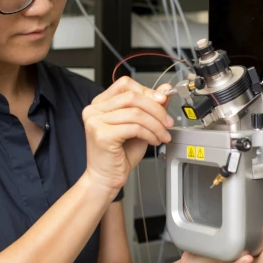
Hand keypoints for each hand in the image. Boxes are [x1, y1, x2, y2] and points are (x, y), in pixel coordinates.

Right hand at [82, 77, 173, 191]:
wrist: (106, 178)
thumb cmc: (120, 154)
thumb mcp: (140, 125)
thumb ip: (150, 106)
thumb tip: (164, 90)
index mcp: (101, 103)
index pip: (125, 84)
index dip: (146, 90)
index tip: (162, 100)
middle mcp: (94, 109)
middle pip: (132, 97)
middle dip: (156, 108)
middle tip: (167, 121)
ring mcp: (96, 121)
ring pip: (135, 112)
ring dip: (155, 124)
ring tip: (162, 135)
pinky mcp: (102, 134)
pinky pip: (134, 127)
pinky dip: (149, 133)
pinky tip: (153, 140)